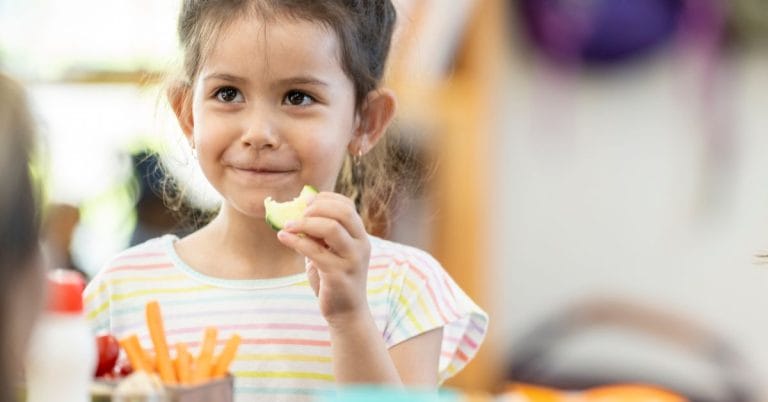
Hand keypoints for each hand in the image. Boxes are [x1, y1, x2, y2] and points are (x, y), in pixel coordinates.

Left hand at [276, 192, 369, 325]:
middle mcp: (361, 245)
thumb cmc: (334, 280)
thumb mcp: (330, 253)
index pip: (347, 205)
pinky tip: (282, 237)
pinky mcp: (338, 275)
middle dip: (317, 208)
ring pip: (331, 228)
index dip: (325, 199)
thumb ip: (319, 235)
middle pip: (342, 212)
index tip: (305, 202)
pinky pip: (315, 251)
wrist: (346, 313)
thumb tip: (295, 213)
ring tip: (287, 225)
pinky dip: (296, 241)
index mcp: (360, 236)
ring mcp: (352, 260)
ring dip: (306, 223)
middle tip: (298, 213)